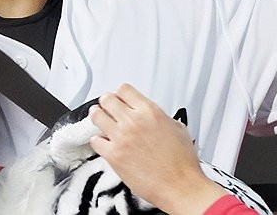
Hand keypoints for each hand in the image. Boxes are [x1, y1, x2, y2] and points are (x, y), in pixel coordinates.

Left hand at [88, 84, 225, 214]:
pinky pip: (95, 140)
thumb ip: (160, 117)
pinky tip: (103, 143)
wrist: (180, 186)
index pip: (124, 89)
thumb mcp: (177, 128)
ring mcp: (121, 138)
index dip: (120, 94)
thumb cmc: (182, 163)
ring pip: (96, 116)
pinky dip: (97, 140)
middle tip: (107, 108)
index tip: (120, 98)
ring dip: (97, 117)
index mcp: (149, 111)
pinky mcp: (113, 156)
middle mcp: (133, 121)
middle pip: (107, 99)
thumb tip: (153, 117)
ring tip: (99, 120)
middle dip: (106, 103)